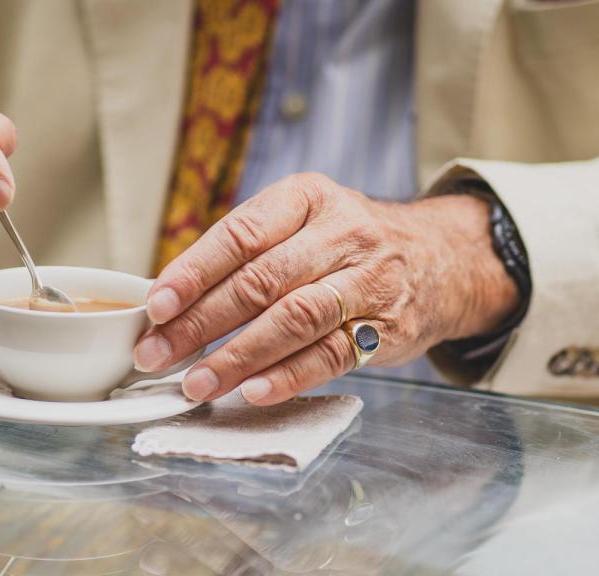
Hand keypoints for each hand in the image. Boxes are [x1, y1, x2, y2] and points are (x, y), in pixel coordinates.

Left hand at [134, 173, 518, 404]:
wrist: (442, 258)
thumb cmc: (347, 244)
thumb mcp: (305, 221)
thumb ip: (248, 253)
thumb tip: (171, 302)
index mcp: (308, 198)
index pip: (242, 234)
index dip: (194, 272)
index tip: (156, 306)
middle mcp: (343, 233)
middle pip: (262, 280)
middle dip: (202, 322)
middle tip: (158, 354)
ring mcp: (371, 281)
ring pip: (295, 319)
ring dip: (239, 356)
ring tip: (197, 382)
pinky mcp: (389, 327)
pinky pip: (332, 355)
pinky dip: (288, 376)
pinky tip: (252, 392)